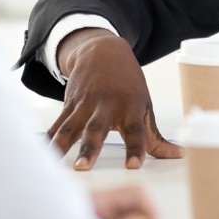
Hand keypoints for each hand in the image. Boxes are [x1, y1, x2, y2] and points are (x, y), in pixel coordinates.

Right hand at [47, 28, 182, 169]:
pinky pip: (57, 124)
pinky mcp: (69, 104)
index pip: (136, 131)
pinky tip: (39, 153)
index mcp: (130, 107)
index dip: (136, 148)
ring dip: (62, 145)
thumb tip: (179, 155)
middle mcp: (106, 105)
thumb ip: (154, 137)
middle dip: (90, 148)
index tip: (134, 166)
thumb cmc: (128, 84)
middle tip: (83, 166)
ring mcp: (85, 104)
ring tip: (53, 161)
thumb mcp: (144, 105)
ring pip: (71, 126)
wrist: (103, 51)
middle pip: (97, 128)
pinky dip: (48, 139)